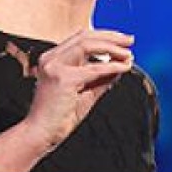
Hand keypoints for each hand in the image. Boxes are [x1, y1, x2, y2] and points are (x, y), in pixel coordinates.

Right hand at [23, 29, 134, 152]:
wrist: (41, 135)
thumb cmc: (60, 117)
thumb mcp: (86, 92)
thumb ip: (102, 78)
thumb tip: (121, 64)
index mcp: (54, 59)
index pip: (81, 38)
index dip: (104, 36)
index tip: (123, 41)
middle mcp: (51, 58)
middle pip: (85, 36)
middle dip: (111, 37)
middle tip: (130, 41)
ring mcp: (55, 66)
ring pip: (88, 45)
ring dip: (112, 48)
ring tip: (128, 54)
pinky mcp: (63, 79)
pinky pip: (93, 68)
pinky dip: (111, 66)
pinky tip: (123, 68)